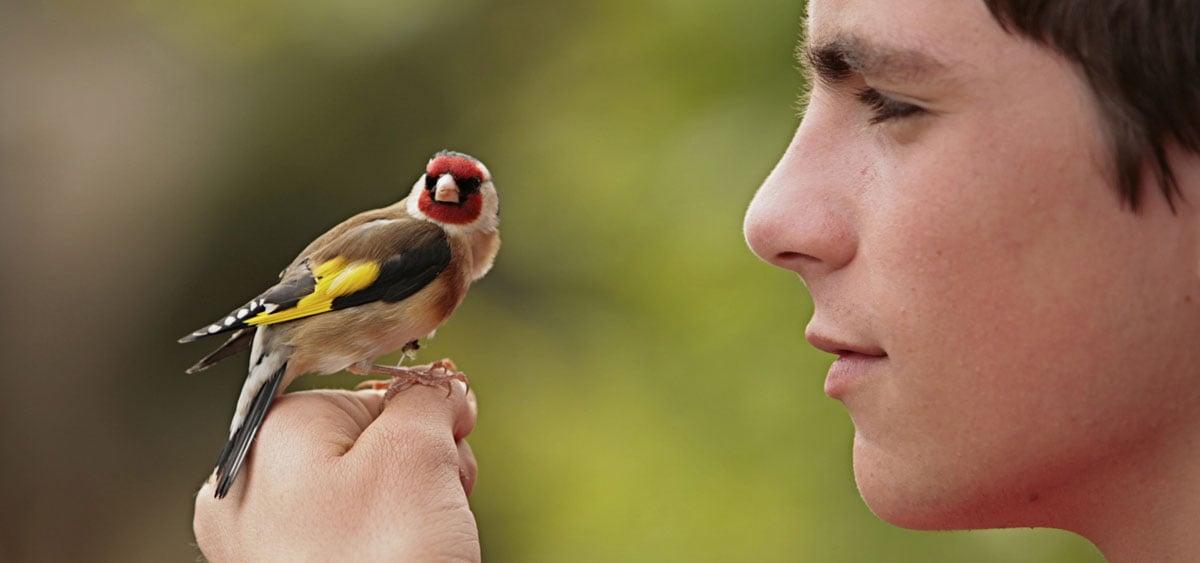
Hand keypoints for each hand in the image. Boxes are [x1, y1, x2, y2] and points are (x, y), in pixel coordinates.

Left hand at [193, 380, 479, 561]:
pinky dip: (389, 544)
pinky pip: (351, 540)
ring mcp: (266, 544)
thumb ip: (426, 399)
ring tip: (426, 538)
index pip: (364, 390)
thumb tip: (438, 389)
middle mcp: (251, 490)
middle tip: (442, 494)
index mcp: (269, 436)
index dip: (421, 414)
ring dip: (413, 505)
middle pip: (363, 443)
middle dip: (420, 462)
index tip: (452, 440)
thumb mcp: (416, 453)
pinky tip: (408, 558)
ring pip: (362, 495)